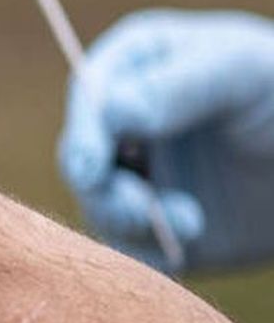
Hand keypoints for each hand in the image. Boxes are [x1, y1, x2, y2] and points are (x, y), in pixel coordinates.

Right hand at [58, 9, 273, 270]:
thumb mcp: (240, 73)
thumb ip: (177, 86)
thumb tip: (110, 110)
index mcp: (136, 68)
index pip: (89, 95)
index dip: (83, 131)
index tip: (91, 167)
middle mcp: (128, 123)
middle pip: (81, 155)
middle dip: (102, 186)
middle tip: (140, 208)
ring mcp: (144, 175)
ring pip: (101, 205)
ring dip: (129, 221)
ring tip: (191, 224)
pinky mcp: (163, 225)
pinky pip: (133, 247)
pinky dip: (145, 253)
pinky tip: (187, 244)